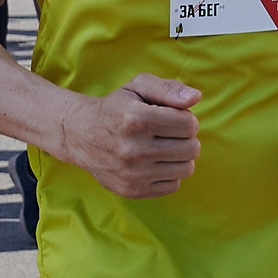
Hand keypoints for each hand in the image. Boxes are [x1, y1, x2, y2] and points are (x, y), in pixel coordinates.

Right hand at [58, 74, 200, 198]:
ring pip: (187, 169)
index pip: (189, 124)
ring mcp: (132, 174)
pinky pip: (174, 185)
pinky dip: (169, 173)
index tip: (172, 116)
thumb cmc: (117, 107)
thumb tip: (196, 98)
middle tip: (169, 132)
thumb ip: (169, 88)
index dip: (186, 118)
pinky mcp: (132, 191)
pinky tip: (154, 162)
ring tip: (163, 146)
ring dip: (180, 156)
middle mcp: (133, 149)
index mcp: (135, 119)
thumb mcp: (138, 86)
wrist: (81, 136)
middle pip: (191, 148)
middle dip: (186, 138)